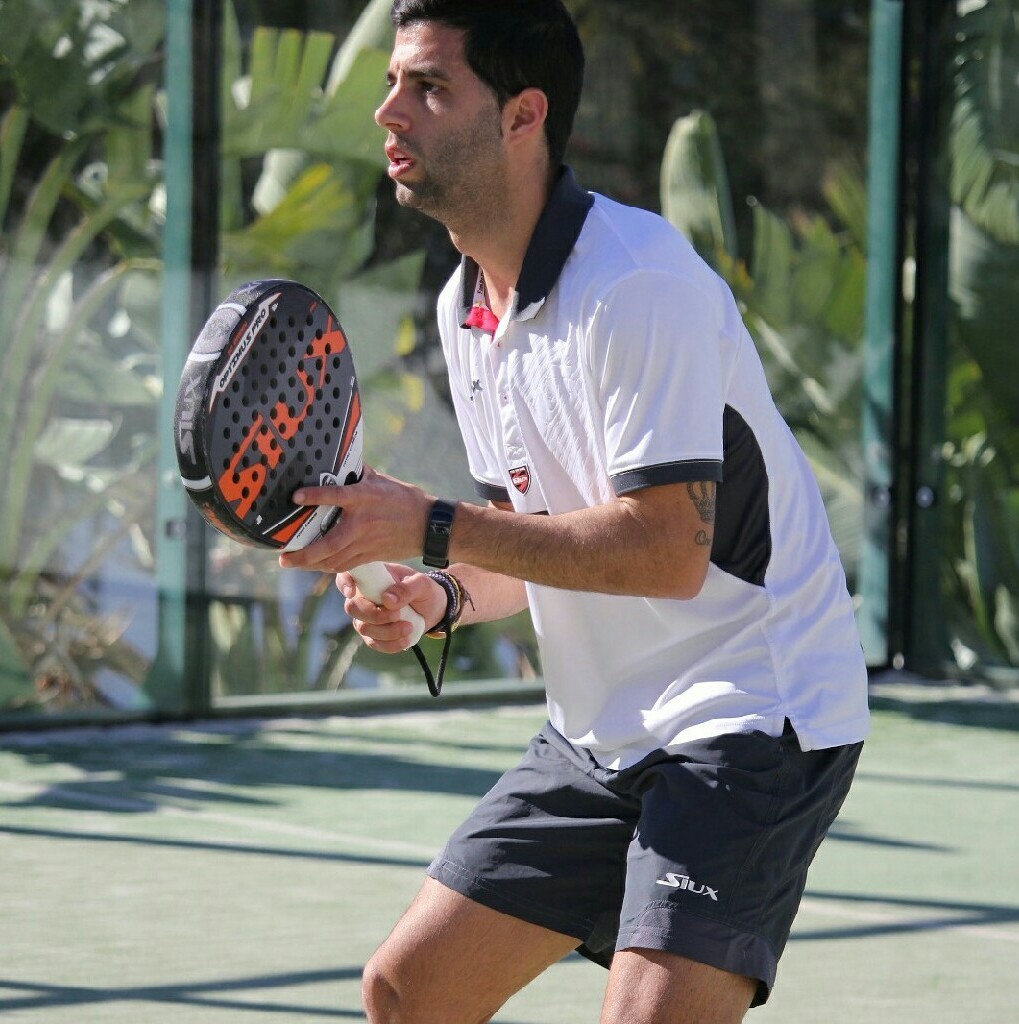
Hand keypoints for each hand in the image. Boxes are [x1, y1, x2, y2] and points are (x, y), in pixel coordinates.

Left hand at [278, 466, 430, 572]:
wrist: (428, 526)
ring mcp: (366, 542)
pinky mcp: (370, 555)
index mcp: (364, 498)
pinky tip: (316, 566)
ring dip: (311, 564)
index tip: (295, 496)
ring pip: (333, 560)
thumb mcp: (381, 481)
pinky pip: (344, 565)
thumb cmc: (404, 499)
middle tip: (284, 556)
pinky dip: (327, 566)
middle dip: (303, 554)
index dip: (314, 495)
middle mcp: (362, 523)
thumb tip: (339, 465)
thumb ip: (358, 475)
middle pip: (328, 544)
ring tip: (293, 562)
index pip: (335, 495)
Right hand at [338, 565, 446, 653]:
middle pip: (351, 607)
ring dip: (386, 632)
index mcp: (372, 577)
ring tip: (409, 627)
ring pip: (363, 628)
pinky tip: (406, 639)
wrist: (434, 609)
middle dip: (374, 615)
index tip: (353, 591)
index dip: (344, 583)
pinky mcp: (374, 634)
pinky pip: (373, 643)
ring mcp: (366, 617)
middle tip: (397, 615)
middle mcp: (364, 597)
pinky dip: (390, 644)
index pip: (346, 576)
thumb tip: (387, 600)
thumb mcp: (421, 584)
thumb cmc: (424, 590)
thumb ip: (406, 588)